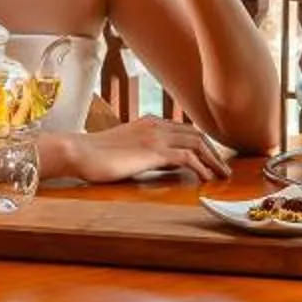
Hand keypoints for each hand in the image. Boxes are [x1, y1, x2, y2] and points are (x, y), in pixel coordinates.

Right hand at [64, 115, 230, 184]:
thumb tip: (159, 162)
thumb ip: (143, 150)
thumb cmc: (94, 154)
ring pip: (197, 143)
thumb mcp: (124, 148)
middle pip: (196, 134)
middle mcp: (156, 125)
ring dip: (213, 160)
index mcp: (149, 122)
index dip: (201, 143)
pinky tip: (206, 179)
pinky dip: (201, 167)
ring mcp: (156, 137)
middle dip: (213, 150)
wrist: (78, 151)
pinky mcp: (154, 151)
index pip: (184, 129)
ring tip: (222, 175)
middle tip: (223, 167)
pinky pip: (187, 158)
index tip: (211, 157)